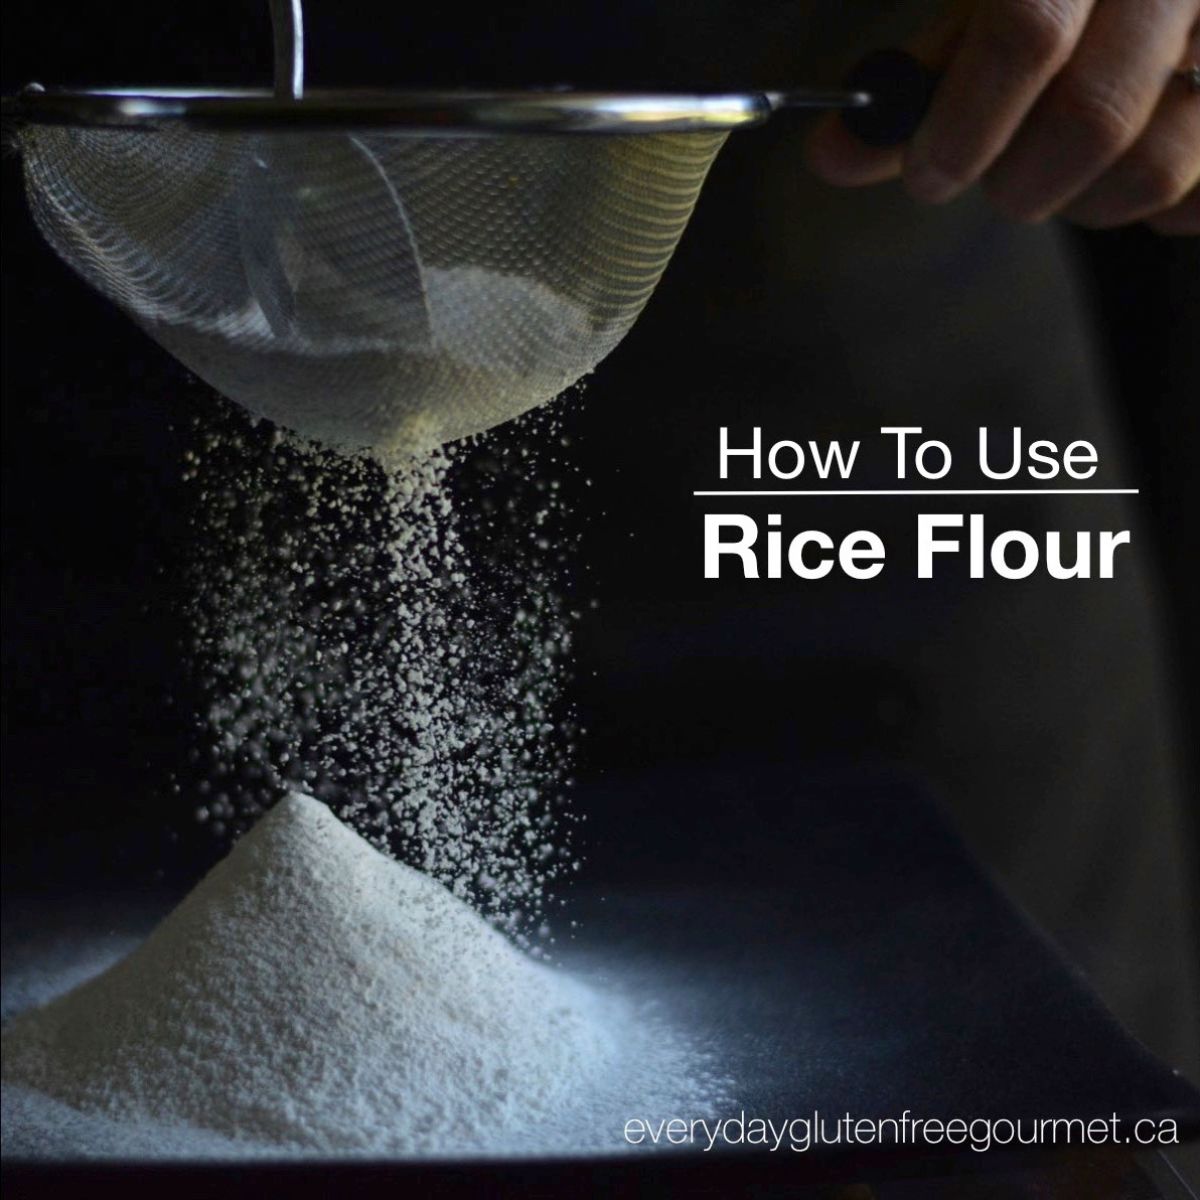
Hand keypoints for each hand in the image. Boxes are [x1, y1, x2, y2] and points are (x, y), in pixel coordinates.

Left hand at [806, 0, 1199, 233]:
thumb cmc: (1066, 2)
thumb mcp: (992, 11)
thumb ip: (920, 84)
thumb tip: (832, 154)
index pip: (1026, 31)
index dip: (964, 123)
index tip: (930, 175)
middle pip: (1093, 118)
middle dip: (1020, 182)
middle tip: (1002, 182)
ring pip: (1156, 169)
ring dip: (1086, 204)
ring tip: (1068, 168)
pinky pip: (1199, 208)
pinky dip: (1158, 210)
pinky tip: (1138, 163)